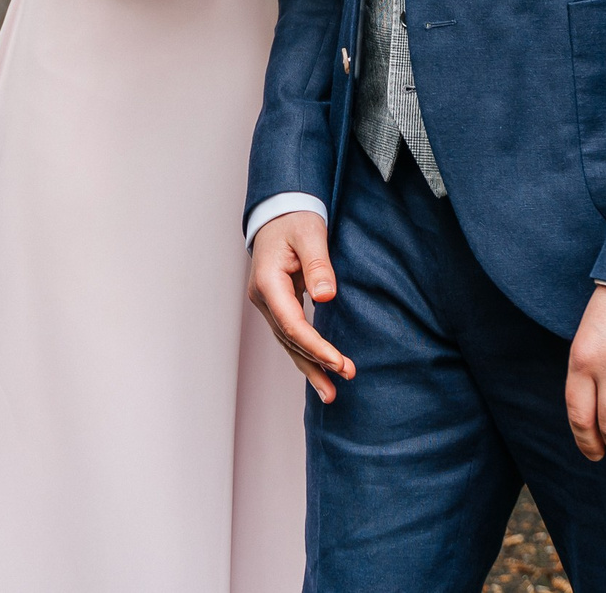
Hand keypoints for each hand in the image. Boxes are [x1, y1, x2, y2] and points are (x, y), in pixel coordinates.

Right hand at [247, 210, 354, 402]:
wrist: (279, 211)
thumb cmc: (295, 219)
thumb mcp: (310, 234)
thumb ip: (318, 264)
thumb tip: (327, 296)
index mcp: (268, 282)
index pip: (292, 324)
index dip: (315, 346)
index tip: (339, 362)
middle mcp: (263, 298)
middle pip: (289, 340)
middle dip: (316, 363)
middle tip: (342, 381)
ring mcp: (268, 303)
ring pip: (288, 343)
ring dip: (309, 367)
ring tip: (331, 393)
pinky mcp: (277, 304)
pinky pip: (291, 335)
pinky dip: (305, 353)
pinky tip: (320, 371)